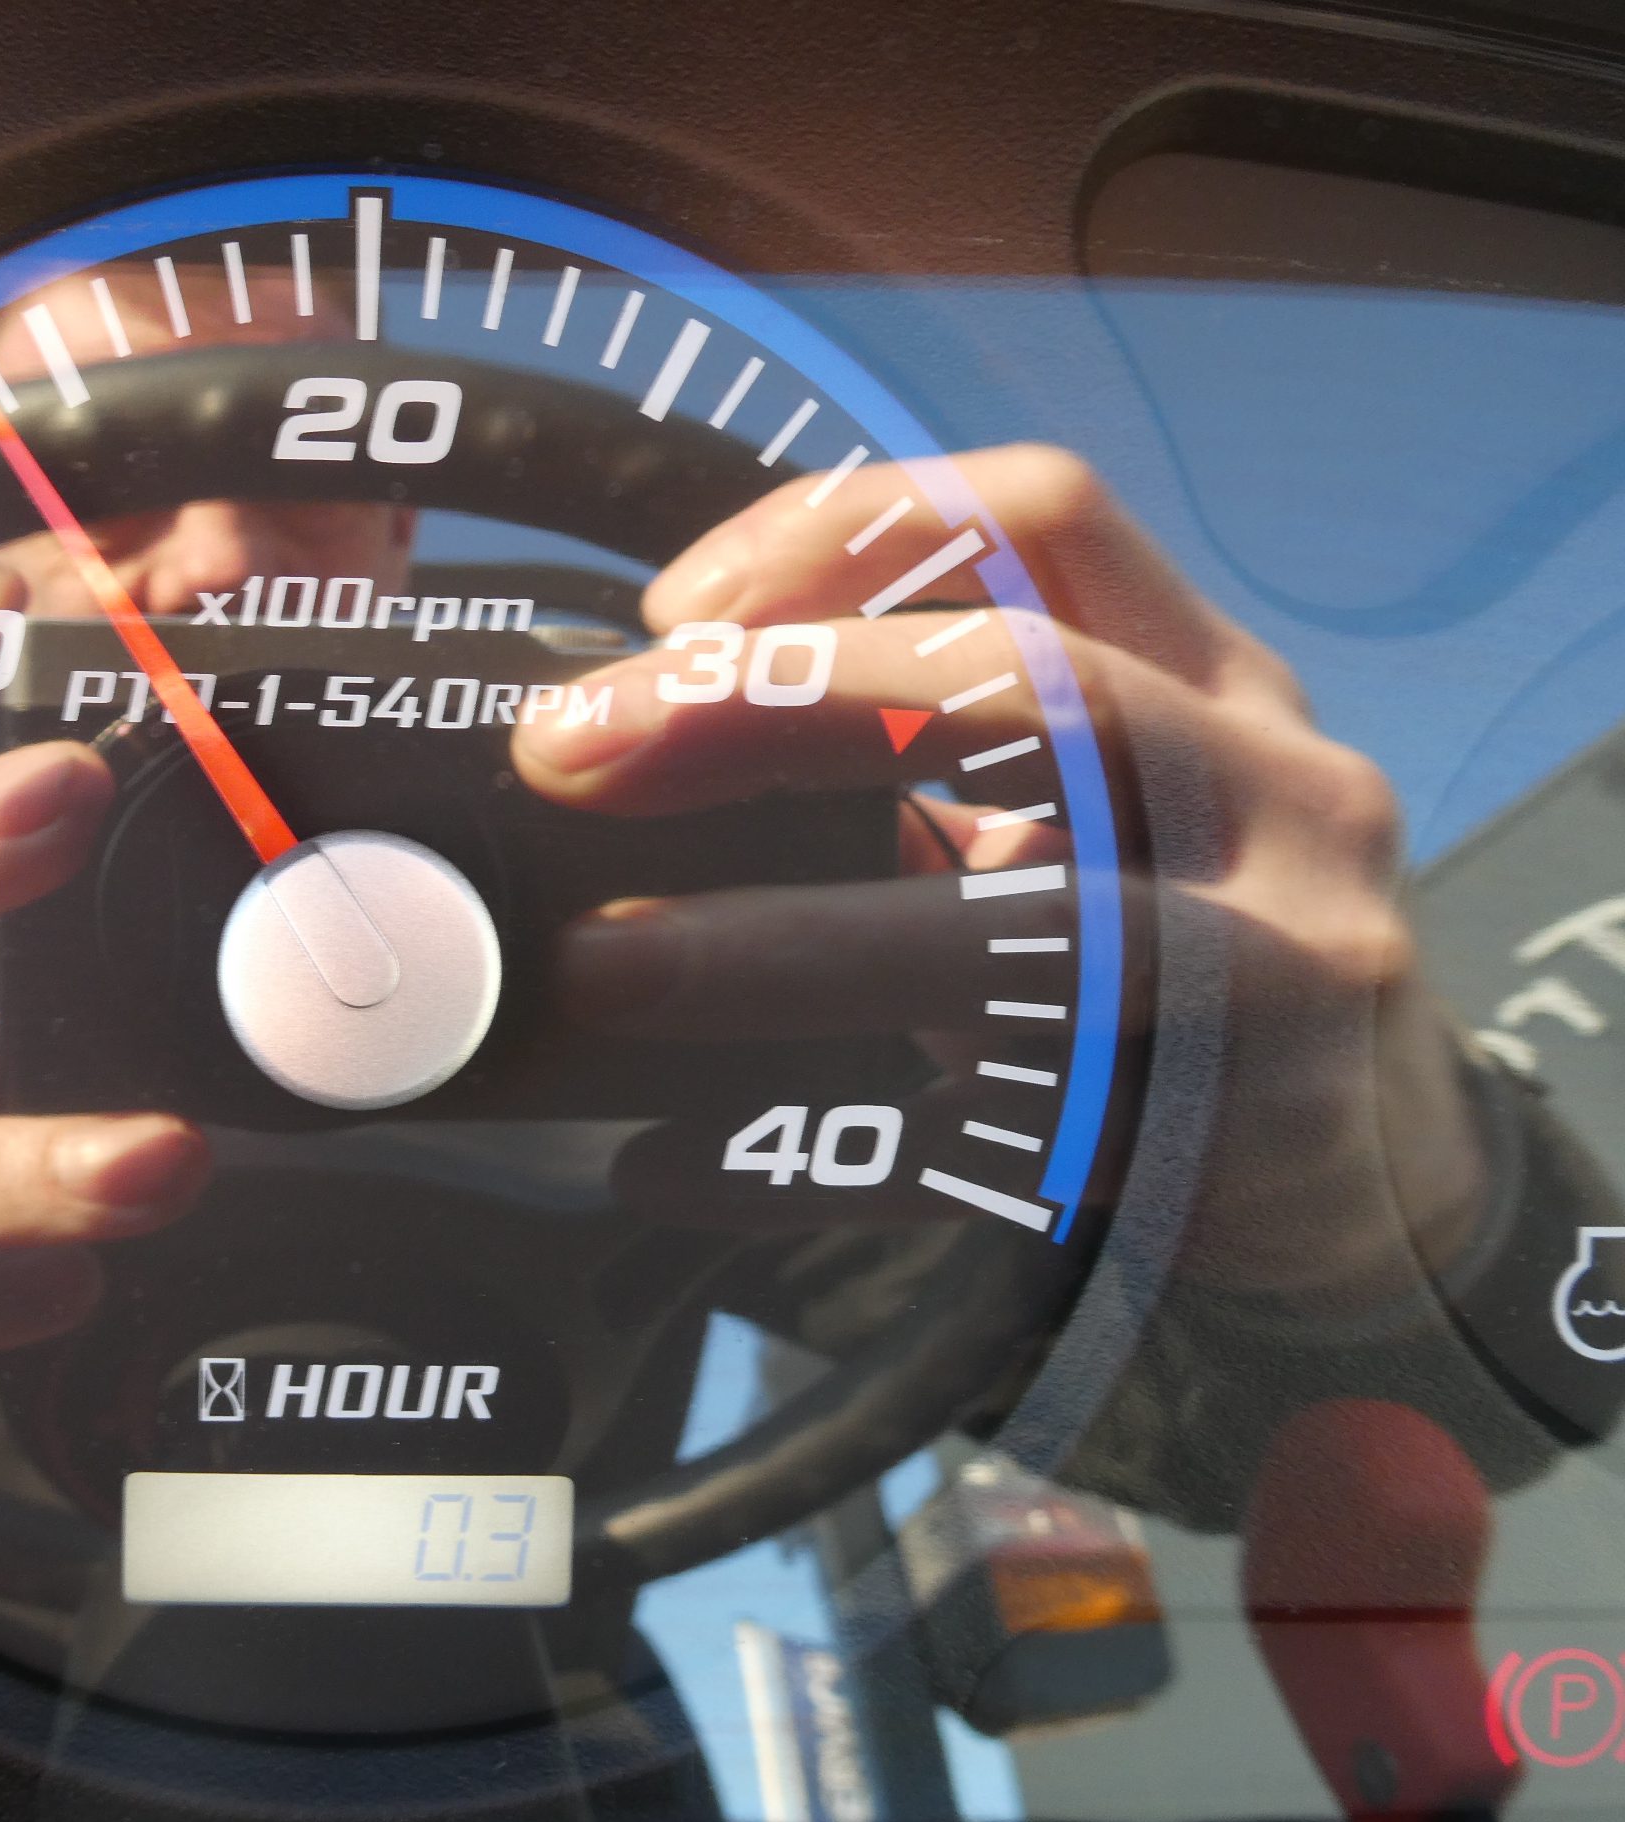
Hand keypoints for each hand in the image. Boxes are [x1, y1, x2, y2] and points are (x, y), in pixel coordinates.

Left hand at [514, 444, 1486, 1305]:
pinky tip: (660, 1167)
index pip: (1045, 517)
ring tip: (596, 965)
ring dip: (783, 942)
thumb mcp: (1095, 816)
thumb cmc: (1171, 956)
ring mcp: (1286, 964)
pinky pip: (990, 1144)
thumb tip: (630, 735)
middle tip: (568, 750)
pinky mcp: (1241, 1136)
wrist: (1380, 1177)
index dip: (846, 530)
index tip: (667, 611)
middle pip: (1026, 693)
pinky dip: (810, 1155)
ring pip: (1031, 932)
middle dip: (773, 704)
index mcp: (1211, 676)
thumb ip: (931, 754)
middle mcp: (1276, 789)